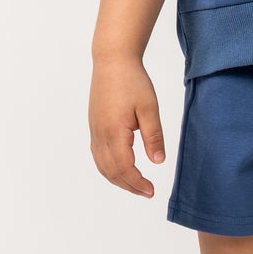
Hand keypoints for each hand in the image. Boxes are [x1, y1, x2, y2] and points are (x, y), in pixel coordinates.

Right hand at [89, 57, 166, 198]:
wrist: (112, 61)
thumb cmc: (133, 81)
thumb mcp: (149, 108)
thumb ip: (153, 136)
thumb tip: (158, 162)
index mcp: (114, 132)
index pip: (124, 168)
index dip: (137, 183)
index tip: (152, 191)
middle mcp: (100, 135)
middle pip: (111, 171)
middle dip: (128, 185)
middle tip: (147, 192)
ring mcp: (94, 131)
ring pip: (102, 165)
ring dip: (118, 179)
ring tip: (135, 185)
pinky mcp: (94, 126)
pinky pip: (98, 155)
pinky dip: (109, 168)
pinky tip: (121, 168)